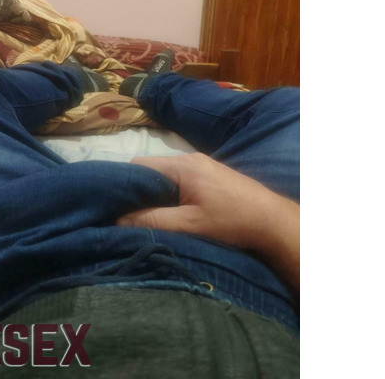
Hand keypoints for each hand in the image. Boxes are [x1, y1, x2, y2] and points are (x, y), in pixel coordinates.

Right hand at [117, 153, 299, 290]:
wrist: (273, 222)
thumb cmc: (232, 221)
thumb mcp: (189, 224)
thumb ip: (153, 220)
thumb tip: (117, 219)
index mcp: (182, 165)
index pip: (138, 166)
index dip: (122, 185)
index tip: (111, 205)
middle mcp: (190, 159)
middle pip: (151, 171)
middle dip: (137, 192)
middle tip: (126, 215)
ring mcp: (202, 166)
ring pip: (165, 177)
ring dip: (154, 195)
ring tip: (145, 217)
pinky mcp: (210, 177)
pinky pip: (179, 182)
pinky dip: (169, 196)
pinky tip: (169, 214)